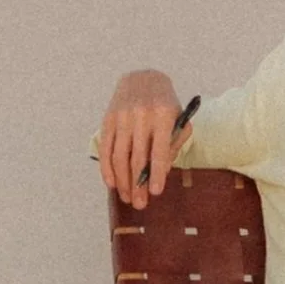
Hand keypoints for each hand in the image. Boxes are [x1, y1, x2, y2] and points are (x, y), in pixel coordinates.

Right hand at [97, 70, 182, 207]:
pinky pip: (105, 149)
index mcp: (163, 115)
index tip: (156, 192)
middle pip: (137, 158)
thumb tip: (161, 172)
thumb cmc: (165, 105)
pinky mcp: (107, 120)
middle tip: (140, 204)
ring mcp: (121, 117)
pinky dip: (106, 169)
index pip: (159, 150)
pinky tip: (111, 183)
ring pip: (119, 156)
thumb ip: (174, 144)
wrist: (142, 79)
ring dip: (122, 181)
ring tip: (126, 198)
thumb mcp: (179, 119)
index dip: (157, 173)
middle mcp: (141, 116)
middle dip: (138, 185)